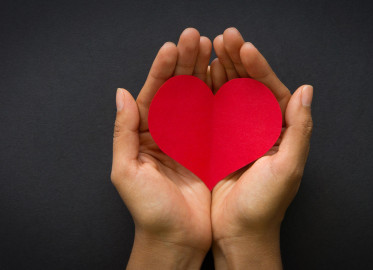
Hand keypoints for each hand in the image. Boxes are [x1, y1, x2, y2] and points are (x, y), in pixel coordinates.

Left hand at [111, 28, 213, 268]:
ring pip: (197, 99)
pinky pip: (215, 118)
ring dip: (203, 73)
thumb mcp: (127, 172)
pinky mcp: (210, 149)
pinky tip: (225, 77)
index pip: (153, 95)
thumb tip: (121, 93)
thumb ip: (123, 132)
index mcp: (144, 135)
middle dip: (185, 63)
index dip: (162, 71)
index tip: (173, 48)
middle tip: (195, 38)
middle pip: (176, 91)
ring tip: (212, 49)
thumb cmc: (150, 211)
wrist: (178, 239)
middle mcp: (167, 133)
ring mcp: (190, 139)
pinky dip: (220, 96)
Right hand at [210, 28, 312, 268]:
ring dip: (222, 71)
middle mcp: (261, 129)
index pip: (272, 91)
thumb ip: (300, 129)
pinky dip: (207, 92)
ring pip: (230, 95)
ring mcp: (238, 134)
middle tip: (225, 37)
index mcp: (281, 132)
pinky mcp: (218, 142)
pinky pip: (213, 111)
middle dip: (238, 61)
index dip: (259, 68)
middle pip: (250, 87)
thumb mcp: (288, 168)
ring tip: (211, 48)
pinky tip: (201, 74)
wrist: (238, 233)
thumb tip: (306, 90)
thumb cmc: (265, 206)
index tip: (245, 48)